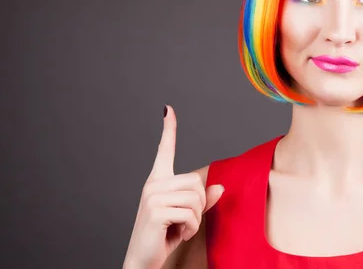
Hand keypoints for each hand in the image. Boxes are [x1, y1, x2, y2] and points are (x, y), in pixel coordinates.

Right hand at [123, 105, 223, 268]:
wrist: (143, 260)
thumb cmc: (163, 237)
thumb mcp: (185, 216)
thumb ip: (201, 201)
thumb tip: (219, 187)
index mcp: (158, 182)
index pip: (164, 151)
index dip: (169, 130)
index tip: (168, 109)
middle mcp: (153, 185)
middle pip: (196, 181)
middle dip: (199, 205)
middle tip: (186, 221)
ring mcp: (153, 197)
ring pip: (195, 198)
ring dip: (196, 219)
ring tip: (181, 228)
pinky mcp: (156, 211)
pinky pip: (190, 214)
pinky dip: (191, 228)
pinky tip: (179, 234)